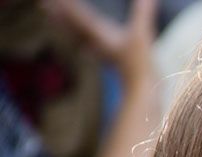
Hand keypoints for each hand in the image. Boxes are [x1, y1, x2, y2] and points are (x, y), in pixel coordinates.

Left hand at [42, 0, 156, 86]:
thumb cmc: (139, 63)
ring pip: (79, 35)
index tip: (52, 0)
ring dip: (66, 26)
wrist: (141, 88)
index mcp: (99, 33)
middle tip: (44, 6)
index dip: (67, 6)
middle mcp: (96, 41)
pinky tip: (85, 44)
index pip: (78, 16)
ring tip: (53, 18)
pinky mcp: (110, 58)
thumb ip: (143, 14)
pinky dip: (84, 40)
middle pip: (73, 25)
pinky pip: (91, 45)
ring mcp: (102, 50)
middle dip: (60, 14)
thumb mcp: (142, 35)